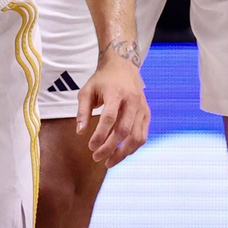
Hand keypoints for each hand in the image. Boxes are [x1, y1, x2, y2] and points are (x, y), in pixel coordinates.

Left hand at [76, 46, 148, 166]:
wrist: (123, 66)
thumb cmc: (102, 80)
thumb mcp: (87, 90)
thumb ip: (82, 111)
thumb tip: (80, 133)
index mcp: (116, 93)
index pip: (109, 117)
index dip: (100, 134)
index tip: (90, 146)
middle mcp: (132, 101)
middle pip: (123, 130)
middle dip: (110, 147)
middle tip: (96, 157)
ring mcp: (142, 108)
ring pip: (136, 137)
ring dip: (123, 153)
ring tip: (109, 162)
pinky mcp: (147, 114)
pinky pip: (142, 136)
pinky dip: (132, 147)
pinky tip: (121, 153)